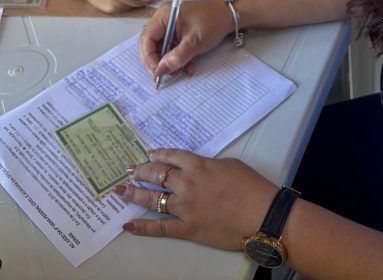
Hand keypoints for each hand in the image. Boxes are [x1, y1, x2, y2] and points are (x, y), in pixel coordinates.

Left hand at [115, 150, 277, 250]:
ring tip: (120, 191)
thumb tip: (199, 171)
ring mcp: (184, 207)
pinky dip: (142, 227)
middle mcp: (187, 184)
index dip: (158, 154)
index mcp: (199, 165)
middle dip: (141, 171)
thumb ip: (210, 166)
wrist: (261, 214)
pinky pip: (160, 227)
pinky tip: (128, 225)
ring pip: (152, 198)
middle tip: (129, 170)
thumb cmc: (251, 187)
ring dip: (134, 193)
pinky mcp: (187, 228)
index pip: (171, 156)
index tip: (149, 154)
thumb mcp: (230, 165)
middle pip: (157, 174)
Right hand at [139, 0, 233, 78]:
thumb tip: (159, 71)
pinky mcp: (177, 30)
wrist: (230, 15)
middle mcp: (163, 18)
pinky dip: (177, 58)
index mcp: (164, 16)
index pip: (147, 38)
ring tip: (182, 71)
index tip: (156, 73)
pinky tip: (188, 66)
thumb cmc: (213, 22)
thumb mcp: (195, 43)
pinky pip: (170, 47)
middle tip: (164, 75)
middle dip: (156, 61)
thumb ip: (176, 58)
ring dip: (169, 62)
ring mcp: (169, 24)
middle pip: (150, 43)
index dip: (148, 58)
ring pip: (160, 47)